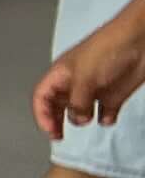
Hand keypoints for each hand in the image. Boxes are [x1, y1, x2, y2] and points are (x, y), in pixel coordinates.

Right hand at [37, 2, 144, 133]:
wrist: (139, 42)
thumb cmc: (107, 49)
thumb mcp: (84, 77)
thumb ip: (77, 102)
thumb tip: (76, 119)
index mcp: (61, 74)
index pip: (42, 96)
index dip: (42, 114)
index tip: (50, 129)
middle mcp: (75, 82)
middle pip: (57, 105)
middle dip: (56, 120)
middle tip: (59, 136)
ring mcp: (95, 89)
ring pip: (80, 110)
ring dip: (81, 120)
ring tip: (85, 123)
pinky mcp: (113, 94)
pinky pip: (105, 113)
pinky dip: (105, 119)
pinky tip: (107, 119)